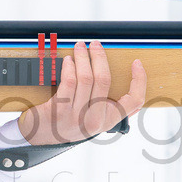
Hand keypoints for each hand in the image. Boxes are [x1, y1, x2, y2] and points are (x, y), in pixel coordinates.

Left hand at [17, 41, 145, 145]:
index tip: (136, 63)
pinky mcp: (59, 110)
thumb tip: (131, 90)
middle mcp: (95, 120)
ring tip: (80, 47)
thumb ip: (111, 107)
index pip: (134, 101)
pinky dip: (69, 67)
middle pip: (104, 80)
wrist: (42, 137)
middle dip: (100, 57)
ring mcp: (77, 116)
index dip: (139, 80)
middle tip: (95, 44)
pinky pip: (69, 82)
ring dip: (83, 57)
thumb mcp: (94, 119)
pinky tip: (68, 61)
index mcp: (108, 120)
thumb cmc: (69, 122)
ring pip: (86, 78)